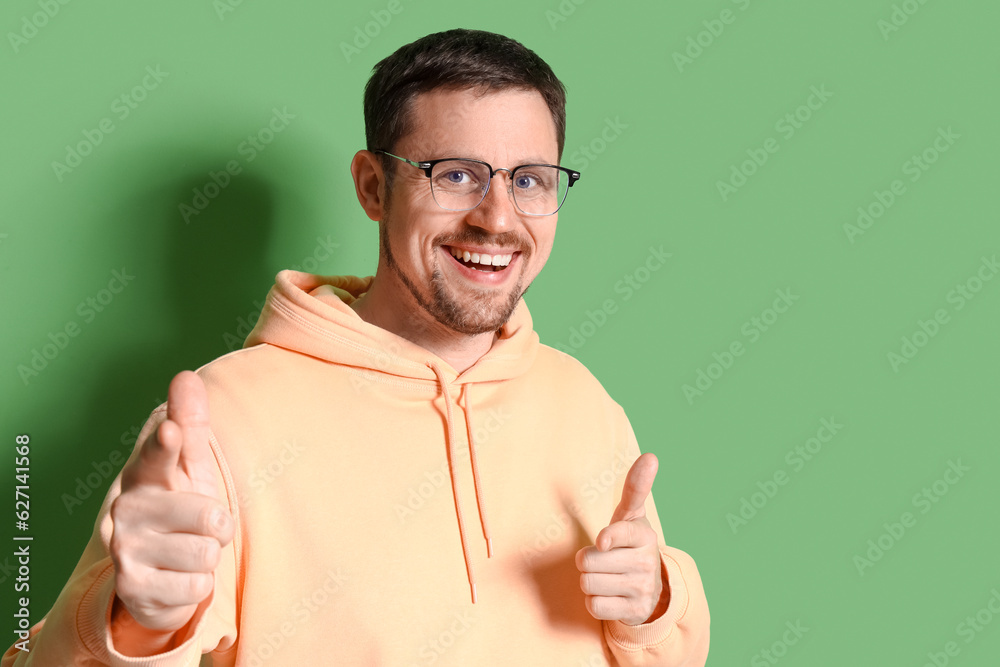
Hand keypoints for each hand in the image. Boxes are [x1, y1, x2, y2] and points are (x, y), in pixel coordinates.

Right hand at [110, 371, 233, 633]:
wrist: (156, 575)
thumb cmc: (180, 509)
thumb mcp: (190, 467)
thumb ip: (190, 424)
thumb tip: (184, 376)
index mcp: (144, 475)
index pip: (156, 455)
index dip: (166, 443)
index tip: (171, 430)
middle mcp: (126, 510)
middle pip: (207, 515)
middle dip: (219, 525)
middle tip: (203, 527)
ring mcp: (125, 551)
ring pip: (206, 552)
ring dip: (208, 557)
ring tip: (189, 553)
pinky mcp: (133, 590)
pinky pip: (197, 586)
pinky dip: (198, 586)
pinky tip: (178, 579)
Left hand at [576, 452, 668, 625]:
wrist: (651, 587)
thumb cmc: (630, 543)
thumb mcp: (632, 516)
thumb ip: (636, 487)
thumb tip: (651, 456)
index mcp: (644, 536)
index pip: (621, 534)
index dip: (608, 538)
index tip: (603, 541)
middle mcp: (646, 562)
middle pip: (589, 561)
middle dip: (587, 560)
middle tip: (602, 558)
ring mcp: (642, 589)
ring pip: (588, 584)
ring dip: (589, 581)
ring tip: (605, 575)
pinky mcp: (634, 612)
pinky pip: (594, 606)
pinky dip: (594, 601)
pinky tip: (608, 594)